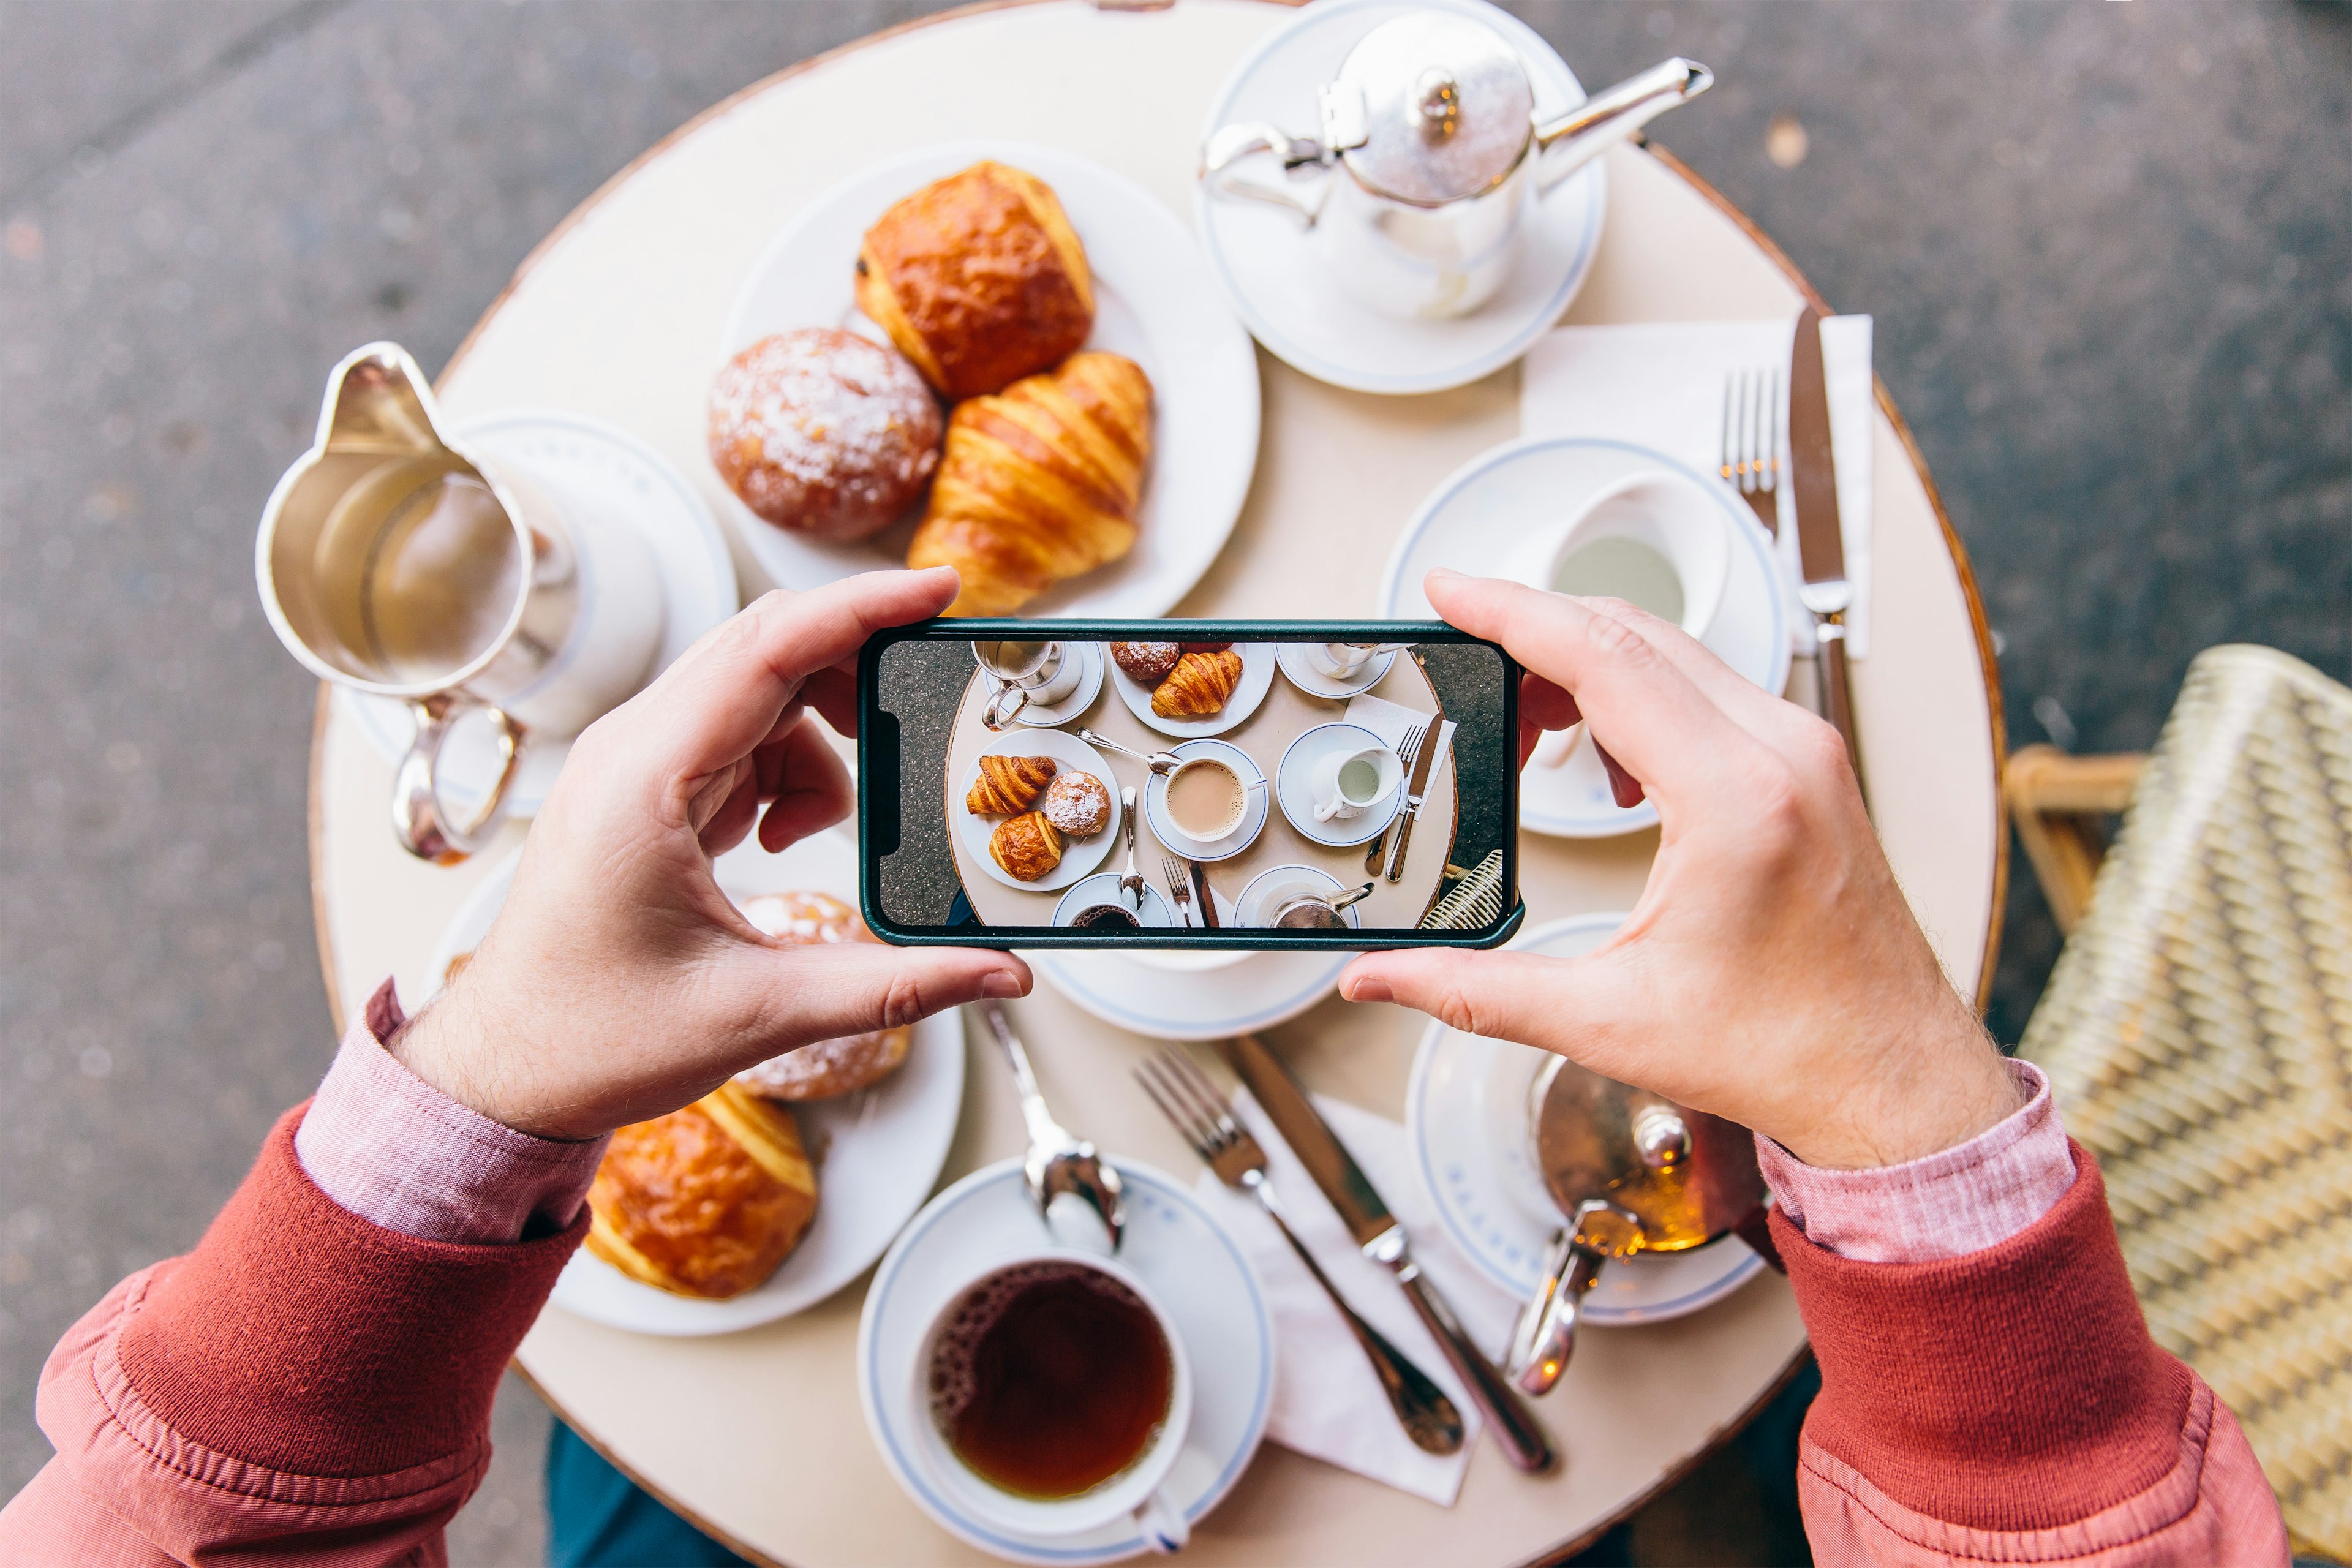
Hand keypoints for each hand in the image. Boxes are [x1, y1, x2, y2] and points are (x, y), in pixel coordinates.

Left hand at [393, 569, 1029, 1140]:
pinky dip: (786, 771)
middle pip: (765, 647)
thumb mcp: (759, 1012)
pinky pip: (737, 737)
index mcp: (644, 779)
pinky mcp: (643, 790)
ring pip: (757, 693)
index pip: (767, 647)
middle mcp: (631, 751)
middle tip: (930, 696)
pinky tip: (783, 838)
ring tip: (829, 828)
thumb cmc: (594, 1036)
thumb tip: (1002, 974)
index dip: (861, 609)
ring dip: (821, 738)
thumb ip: (893, 987)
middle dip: (858, 663)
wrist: (505, 1073)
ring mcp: (633, 765)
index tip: (939, 588)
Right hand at [1341, 571, 2017, 1170]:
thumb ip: (1475, 990)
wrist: (1892, 1081)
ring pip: (1675, 654)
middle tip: (1464, 664)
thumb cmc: (1787, 1051)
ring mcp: (1807, 752)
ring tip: (1528, 727)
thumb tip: (1379, 980)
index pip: (1603, 657)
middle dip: (1535, 634)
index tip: (1449, 589)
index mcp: (1736, 799)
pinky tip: (1609, 760)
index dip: (1510, 611)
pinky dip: (1642, 695)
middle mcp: (1783, 753)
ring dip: (1589, 666)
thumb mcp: (1607, 1021)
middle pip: (1635, 634)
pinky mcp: (1812, 766)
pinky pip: (1712, 689)